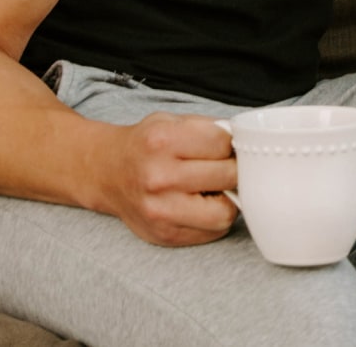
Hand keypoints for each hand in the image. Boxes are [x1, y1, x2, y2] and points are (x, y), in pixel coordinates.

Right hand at [90, 112, 238, 246]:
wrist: (107, 173)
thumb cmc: (146, 145)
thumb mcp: (172, 121)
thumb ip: (209, 128)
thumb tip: (248, 143)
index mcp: (162, 141)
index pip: (223, 143)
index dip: (231, 143)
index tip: (225, 146)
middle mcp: (159, 178)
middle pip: (228, 176)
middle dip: (233, 169)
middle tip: (224, 166)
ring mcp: (161, 211)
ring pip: (225, 212)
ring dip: (227, 199)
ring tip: (214, 188)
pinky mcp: (166, 235)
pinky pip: (213, 232)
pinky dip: (214, 218)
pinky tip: (201, 204)